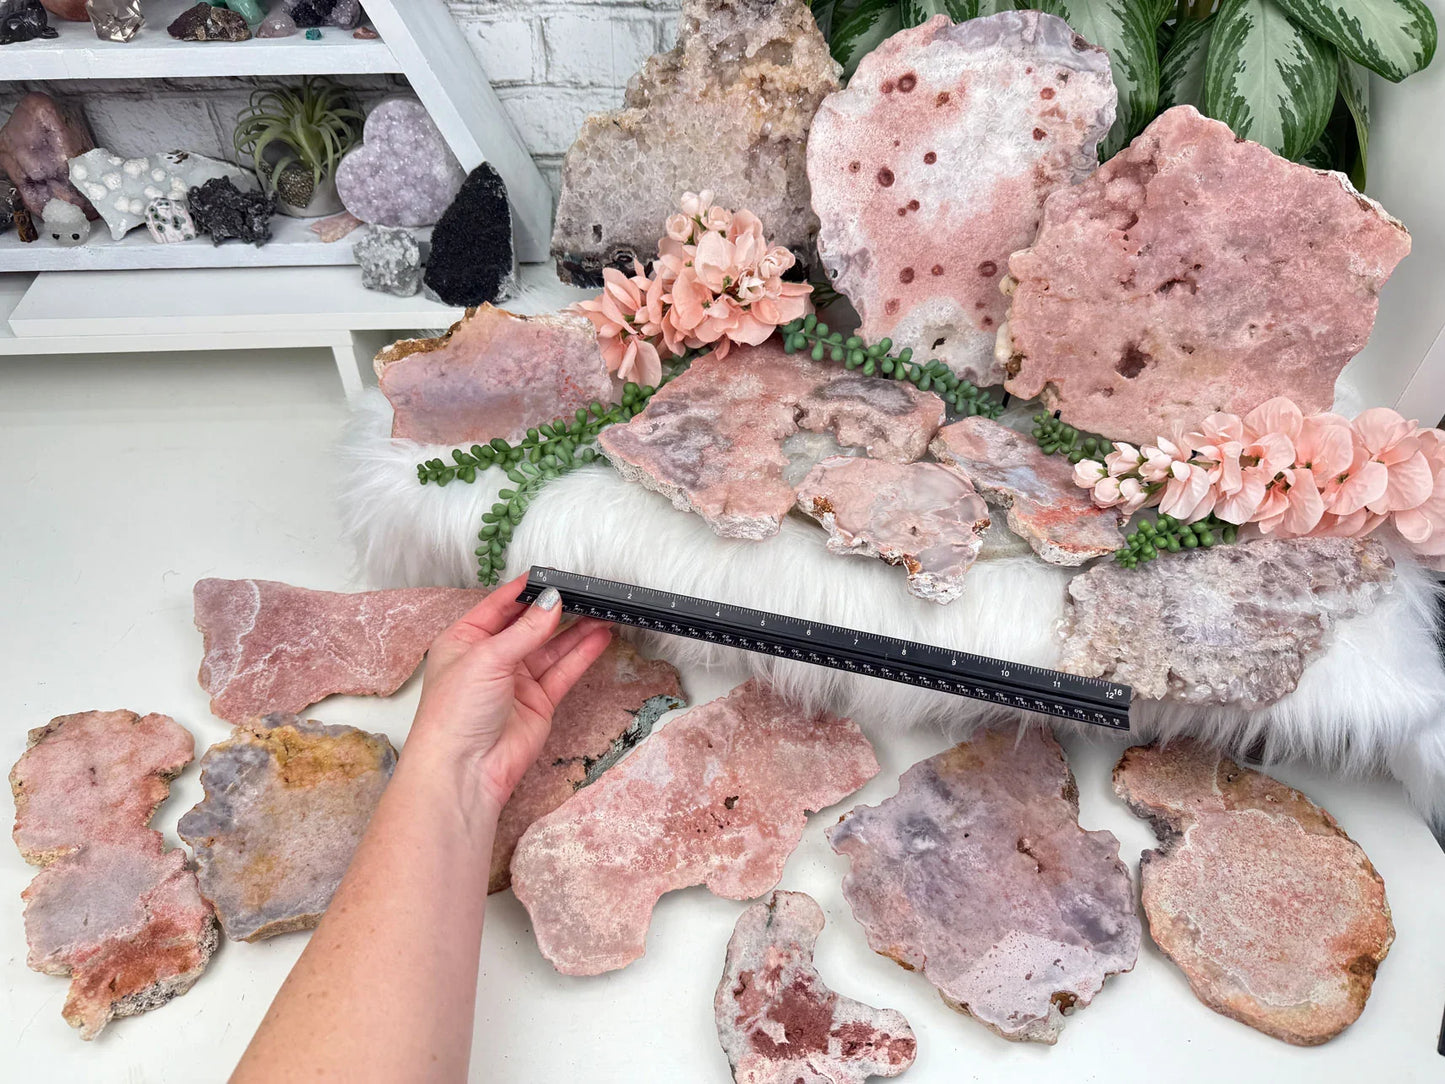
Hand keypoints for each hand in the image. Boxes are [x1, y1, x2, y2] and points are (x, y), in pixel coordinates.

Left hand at [407, 575, 611, 813]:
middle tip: (587, 592)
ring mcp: (516, 680)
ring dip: (577, 630)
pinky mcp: (538, 702)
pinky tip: (600, 637)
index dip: (526, 589)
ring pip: (552, 647)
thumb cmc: (456, 712)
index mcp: (465, 639)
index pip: (499, 605)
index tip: (553, 574)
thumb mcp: (487, 658)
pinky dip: (582, 654)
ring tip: (603, 611)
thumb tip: (552, 601)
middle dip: (557, 608)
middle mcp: (491, 657)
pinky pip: (563, 672)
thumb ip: (525, 630)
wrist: (464, 770)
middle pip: (530, 624)